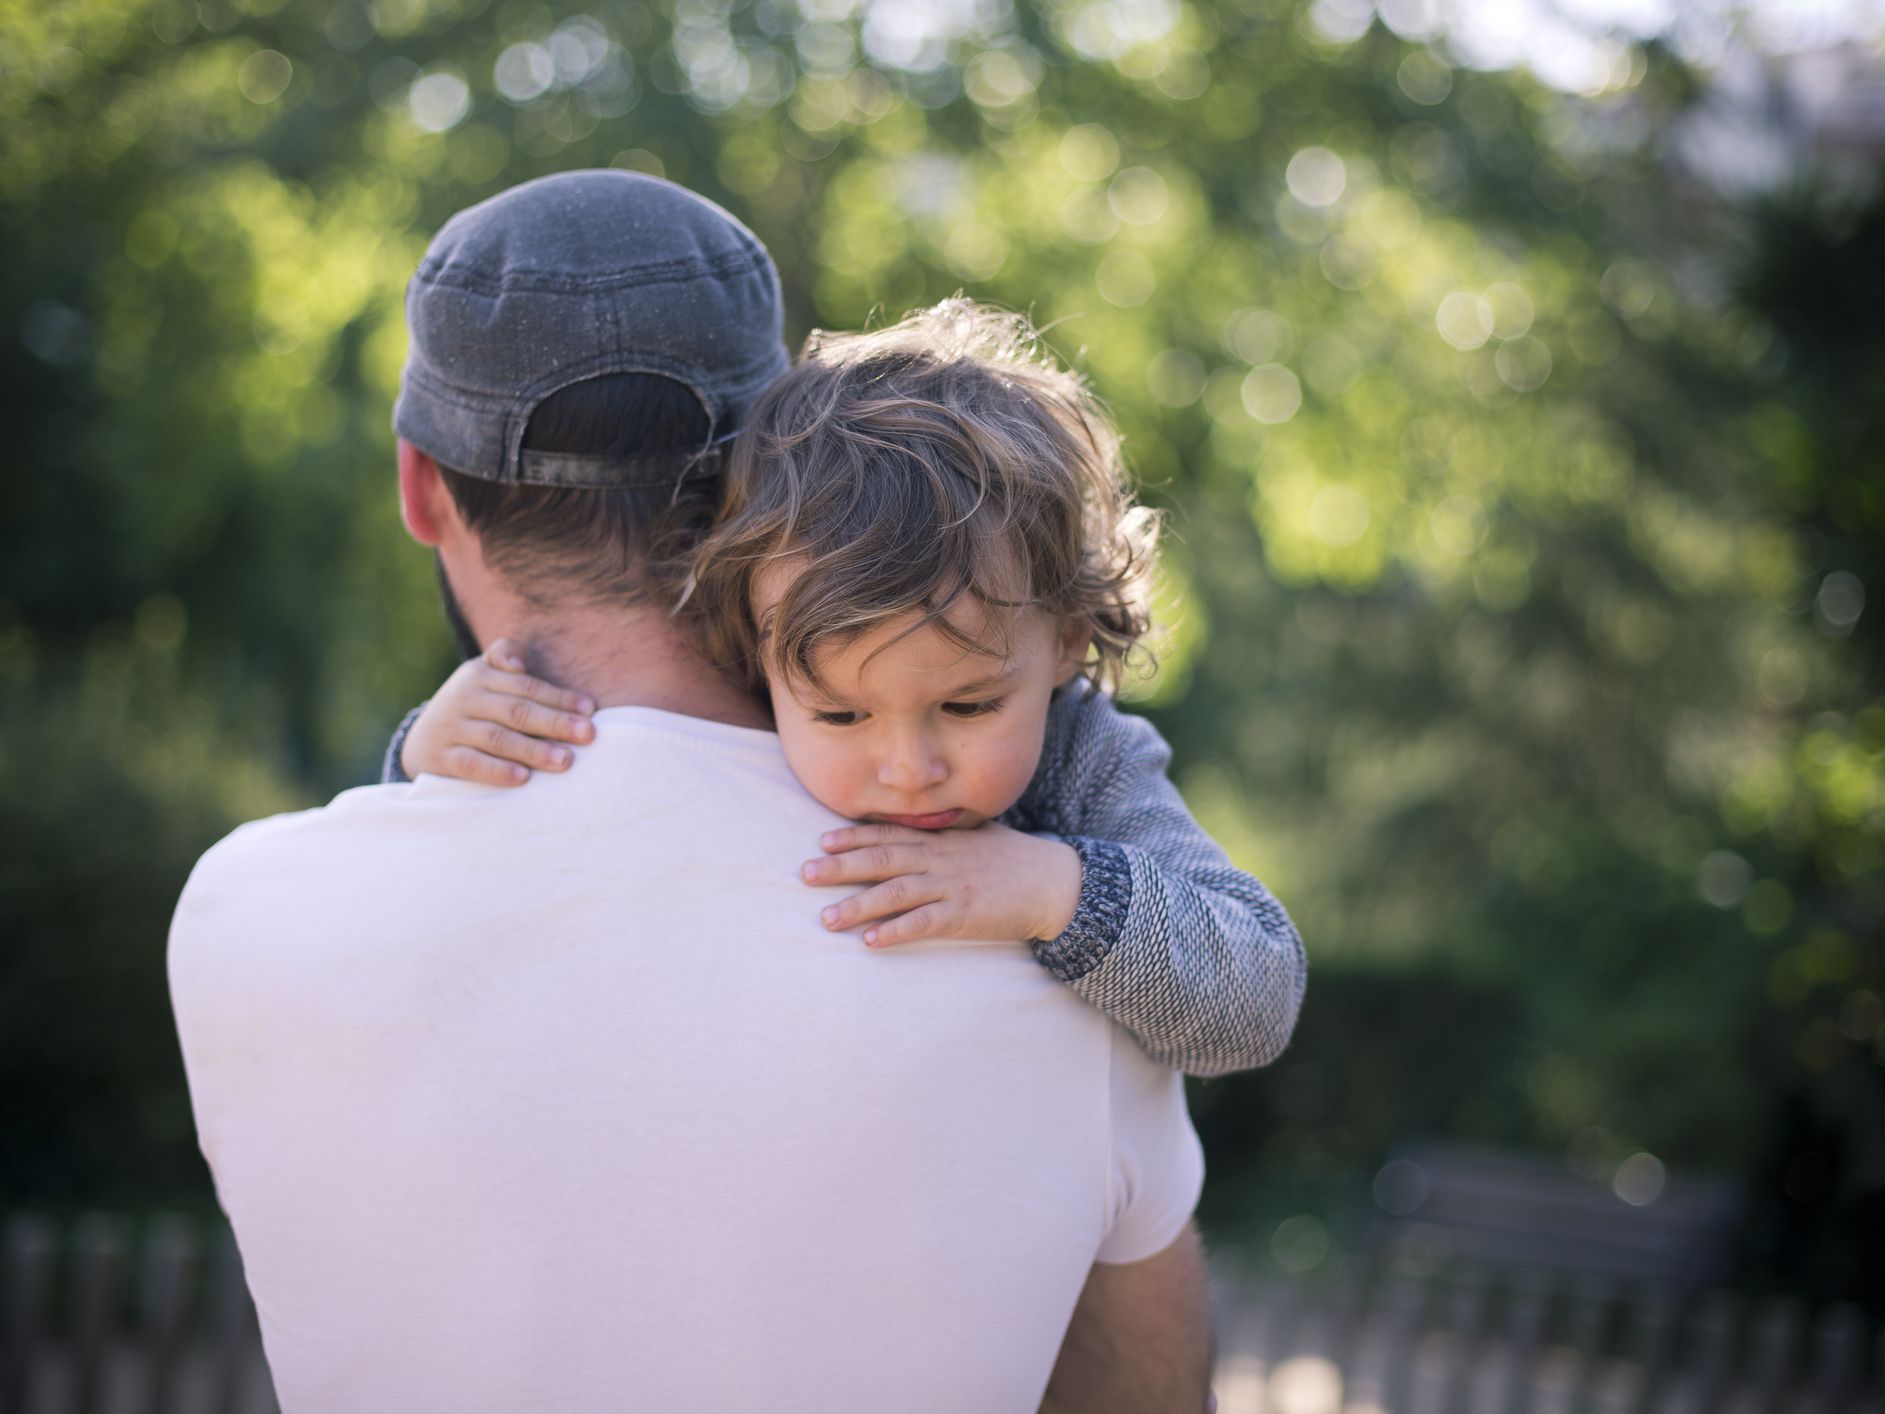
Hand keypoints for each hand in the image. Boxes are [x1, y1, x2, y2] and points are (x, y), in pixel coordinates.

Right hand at [401, 637, 596, 786]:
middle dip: (555, 723)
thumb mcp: (484, 677)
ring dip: (533, 750)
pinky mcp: (441, 757)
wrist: (422, 741)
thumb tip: (519, 662)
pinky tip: (523, 778)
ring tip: (565, 760)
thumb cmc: (472, 708)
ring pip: (496, 738)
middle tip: (588, 734)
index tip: (590, 710)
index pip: (526, 686)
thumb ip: (506, 659)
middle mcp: (464, 698)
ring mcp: (451, 728)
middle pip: (516, 711)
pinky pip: (471, 764)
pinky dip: (497, 770)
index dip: (559, 697)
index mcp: (480, 675)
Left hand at [802, 822, 1082, 947]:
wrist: (1053, 882)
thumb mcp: (975, 837)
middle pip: (882, 860)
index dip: (853, 837)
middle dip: (841, 867)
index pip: (889, 834)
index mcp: (939, 840)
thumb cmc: (1011, 860)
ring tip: (827, 918)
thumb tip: (911, 832)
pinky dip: (895, 931)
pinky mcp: (964, 914)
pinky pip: (924, 923)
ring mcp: (951, 886)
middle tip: (805, 874)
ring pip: (895, 893)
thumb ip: (942, 835)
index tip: (822, 840)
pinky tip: (871, 941)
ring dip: (858, 905)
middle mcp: (939, 859)